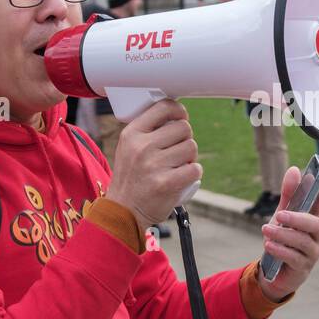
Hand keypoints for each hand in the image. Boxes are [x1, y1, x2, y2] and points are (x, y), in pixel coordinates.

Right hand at [106, 100, 200, 228]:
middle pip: (183, 127)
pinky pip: (195, 168)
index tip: (181, 118)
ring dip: (190, 157)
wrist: (124, 212)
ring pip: (191, 147)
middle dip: (185, 138)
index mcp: (132, 134)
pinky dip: (193, 172)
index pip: (164, 107)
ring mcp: (154, 165)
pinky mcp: (167, 183)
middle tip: (178, 151)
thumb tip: (176, 115)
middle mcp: (142, 147)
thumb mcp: (128, 148)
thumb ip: (147, 132)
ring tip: (178, 165)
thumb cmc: (131, 179)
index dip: (179, 111)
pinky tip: (183, 176)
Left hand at [258, 166, 318, 301]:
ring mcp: (312, 253)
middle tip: (280, 215)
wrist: (273, 272)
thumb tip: (294, 169)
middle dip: (298, 218)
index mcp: (314, 222)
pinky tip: (268, 245)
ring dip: (283, 235)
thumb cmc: (282, 241)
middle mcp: (318, 237)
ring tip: (266, 230)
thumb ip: (288, 195)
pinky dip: (280, 250)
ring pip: (303, 241)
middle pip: (317, 225)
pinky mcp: (303, 268)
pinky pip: (294, 257)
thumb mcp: (282, 216)